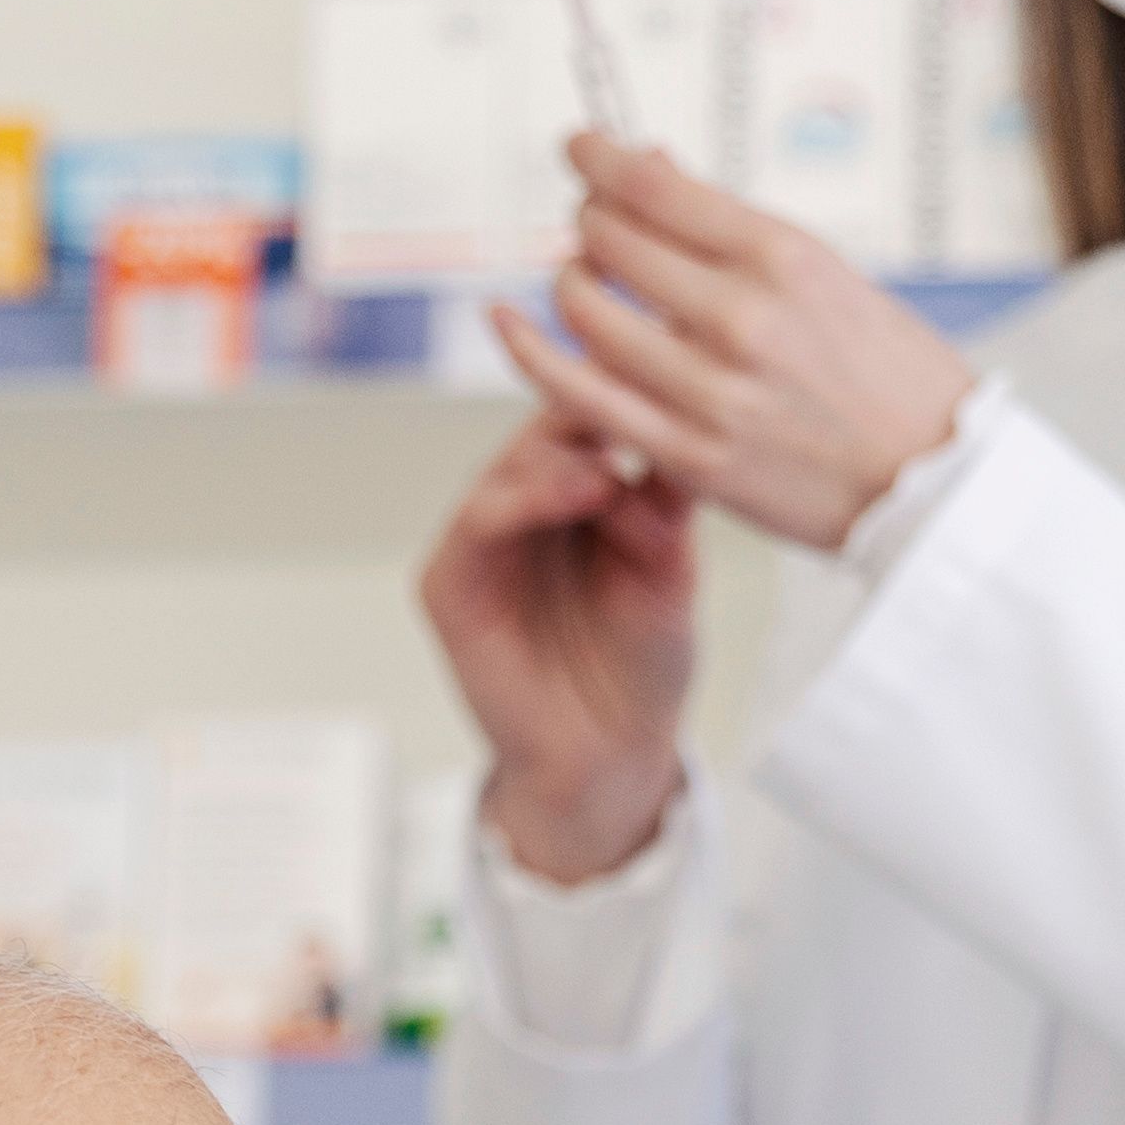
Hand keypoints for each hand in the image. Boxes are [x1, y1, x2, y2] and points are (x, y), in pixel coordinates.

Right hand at [422, 384, 698, 887]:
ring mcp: (482, 542)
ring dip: (558, 461)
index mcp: (577, 497)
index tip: (670, 367)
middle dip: (588, 413)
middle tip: (631, 401)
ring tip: (607, 469)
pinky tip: (576, 493)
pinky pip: (477, 521)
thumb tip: (673, 432)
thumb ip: (665, 507)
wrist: (611, 757)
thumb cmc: (643, 669)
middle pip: (545, 432)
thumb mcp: (673, 573)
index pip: (590, 422)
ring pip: (507, 468)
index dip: (623, 393)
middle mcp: (524, 509)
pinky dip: (521, 499)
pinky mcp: (450, 584)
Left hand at [501, 133, 974, 566]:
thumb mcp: (827, 275)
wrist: (935, 480)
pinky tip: (510, 324)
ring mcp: (709, 389)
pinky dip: (532, 351)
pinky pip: (578, 393)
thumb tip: (646, 166)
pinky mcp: (686, 453)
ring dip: (569, 282)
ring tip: (585, 282)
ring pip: (585, 308)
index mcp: (783, 257)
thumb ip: (730, 229)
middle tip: (594, 225)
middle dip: (589, 221)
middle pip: (609, 238)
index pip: (654, 186)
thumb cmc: (889, 372)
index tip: (579, 145)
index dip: (600, 157)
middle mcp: (740, 316)